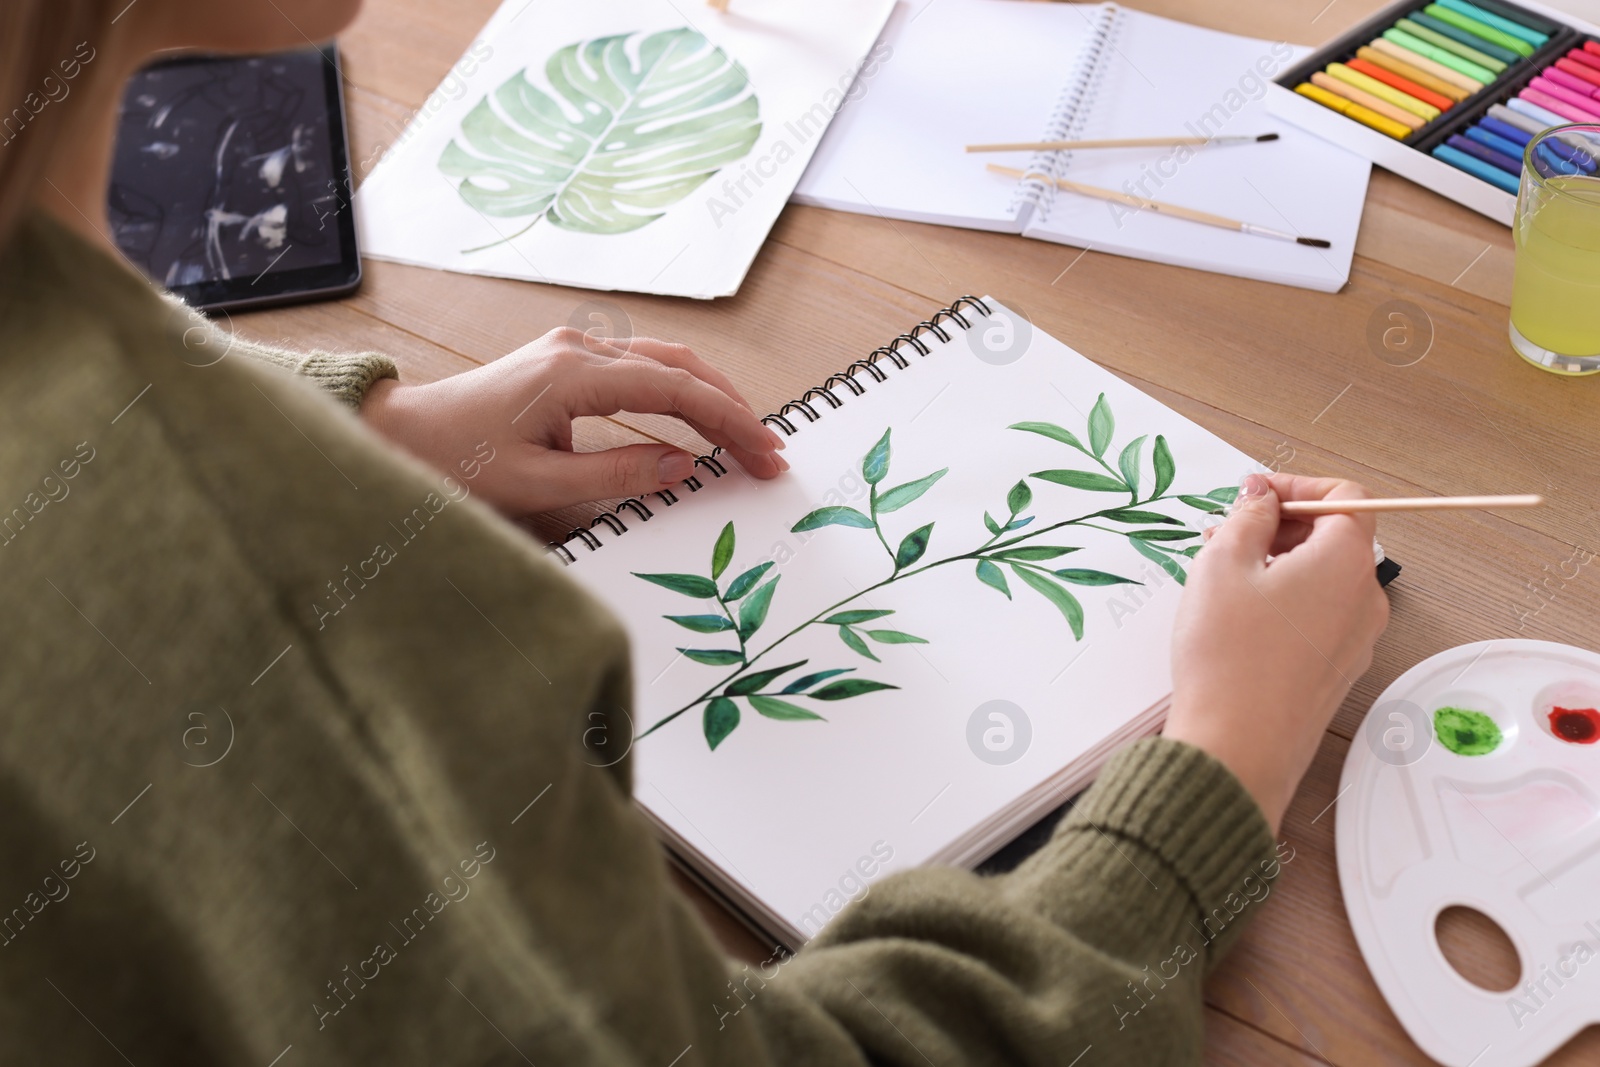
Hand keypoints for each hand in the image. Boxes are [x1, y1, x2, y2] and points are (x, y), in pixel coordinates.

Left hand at [360, 328, 788, 516]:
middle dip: (733, 408)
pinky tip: (698, 420)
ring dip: (711, 396)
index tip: (764, 455)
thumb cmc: (454, 461)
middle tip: (770, 452)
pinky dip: (680, 392)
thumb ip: (615, 477)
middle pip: (681, 368)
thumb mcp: (535, 485)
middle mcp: (579, 350)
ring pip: (665, 362)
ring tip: (746, 438)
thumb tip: (682, 467)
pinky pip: (641, 369)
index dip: (728, 423)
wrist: (401, 435)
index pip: (676, 392)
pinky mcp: (566, 363)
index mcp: (573, 374)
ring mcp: (572, 350)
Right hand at [1162, 473, 1389, 832]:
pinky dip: (1284, 602)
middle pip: (1335, 539)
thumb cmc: (1230, 656)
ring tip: (1221, 577)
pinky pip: (1317, 618)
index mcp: (1347, 563)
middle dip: (1280, 527)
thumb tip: (1261, 499)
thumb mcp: (1223, 562)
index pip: (1346, 498)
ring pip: (1322, 580)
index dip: (1297, 488)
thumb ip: (1249, 517)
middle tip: (1225, 534)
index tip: (1254, 495)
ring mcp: (1355, 640)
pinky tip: (1237, 617)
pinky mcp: (1335, 671)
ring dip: (1278, 565)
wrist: (1237, 745)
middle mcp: (1365, 600)